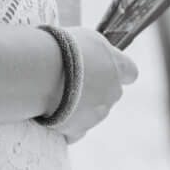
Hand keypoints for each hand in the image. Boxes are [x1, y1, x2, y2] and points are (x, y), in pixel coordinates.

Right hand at [48, 28, 137, 142]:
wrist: (38, 71)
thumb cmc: (61, 48)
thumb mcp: (86, 39)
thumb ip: (99, 52)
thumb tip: (97, 56)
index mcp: (117, 68)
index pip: (131, 73)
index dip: (118, 71)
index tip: (104, 68)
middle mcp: (111, 93)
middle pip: (110, 93)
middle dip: (96, 89)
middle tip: (72, 79)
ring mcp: (96, 115)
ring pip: (93, 112)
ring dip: (80, 105)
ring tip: (55, 93)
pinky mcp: (77, 130)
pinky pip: (76, 130)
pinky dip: (66, 123)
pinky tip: (52, 113)